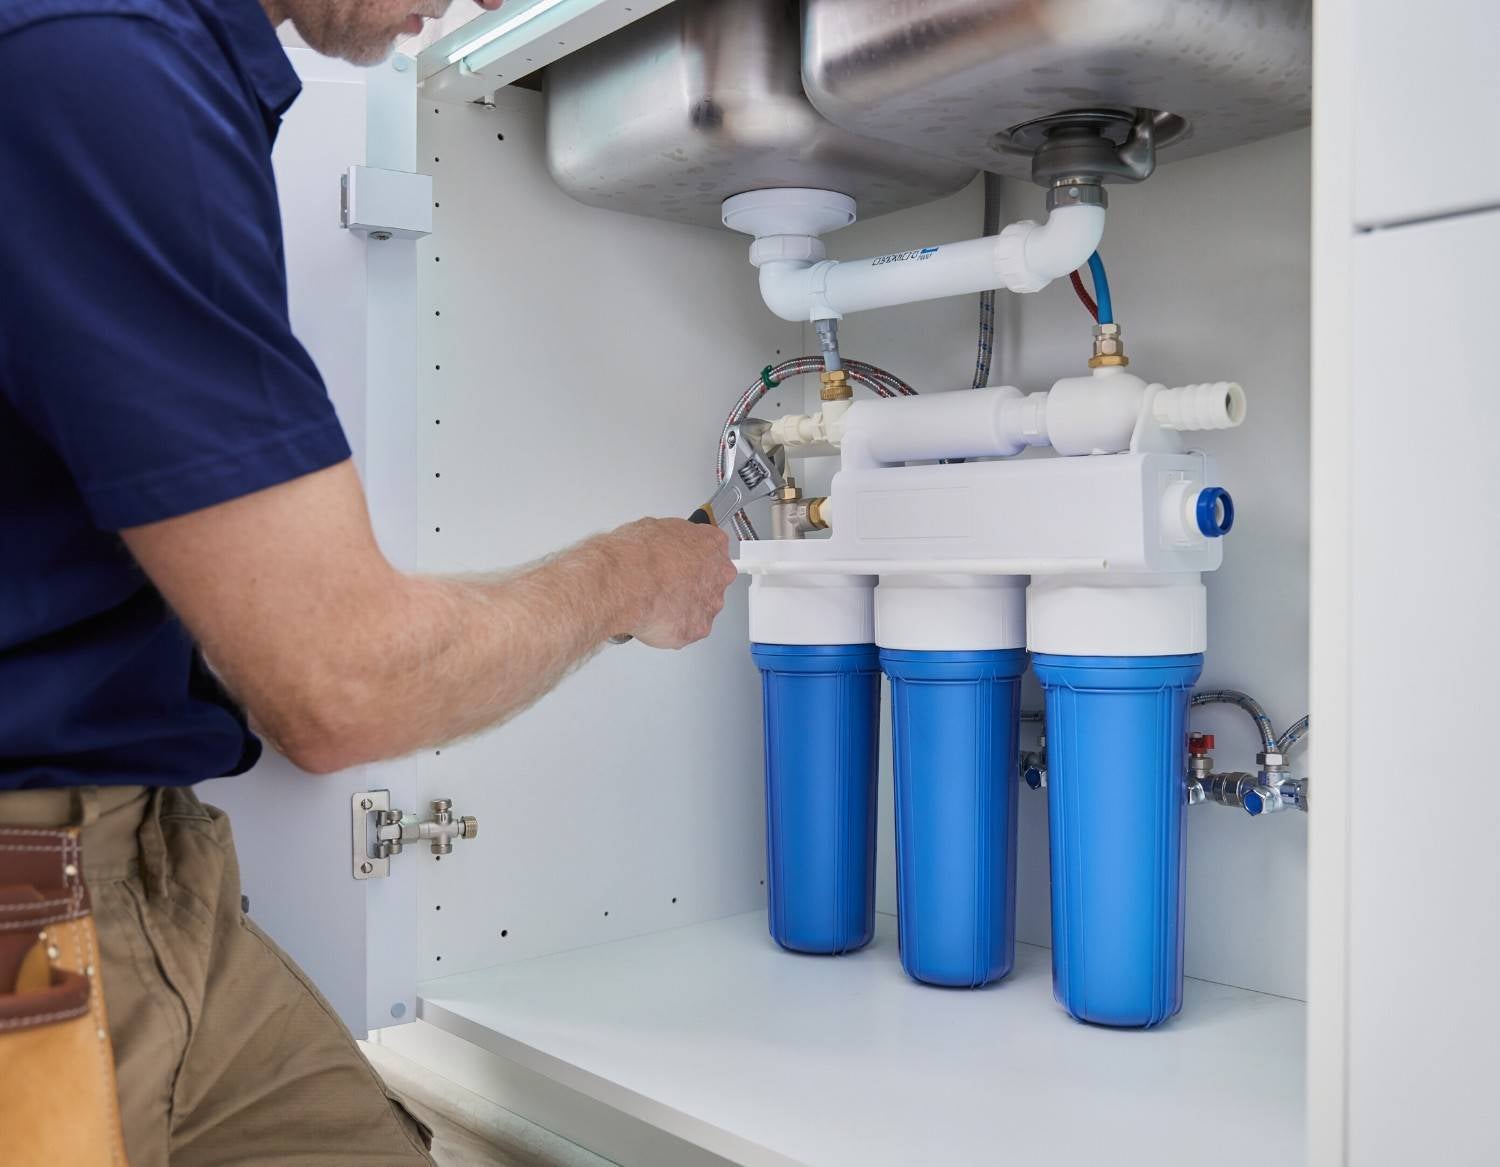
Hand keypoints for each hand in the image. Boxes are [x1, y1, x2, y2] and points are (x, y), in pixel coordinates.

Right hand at [604, 518, 737, 648]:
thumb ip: (671, 540)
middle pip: (711, 582)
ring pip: (700, 608)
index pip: (714, 550)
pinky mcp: (698, 628)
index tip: (683, 562)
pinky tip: (655, 618)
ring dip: (682, 608)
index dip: (694, 558)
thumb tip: (662, 544)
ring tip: (656, 602)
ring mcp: (710, 604)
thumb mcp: (655, 528)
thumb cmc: (638, 554)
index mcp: (712, 544)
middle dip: (691, 585)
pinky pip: (687, 630)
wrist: (628, 582)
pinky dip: (672, 627)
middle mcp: (718, 575)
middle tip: (666, 584)